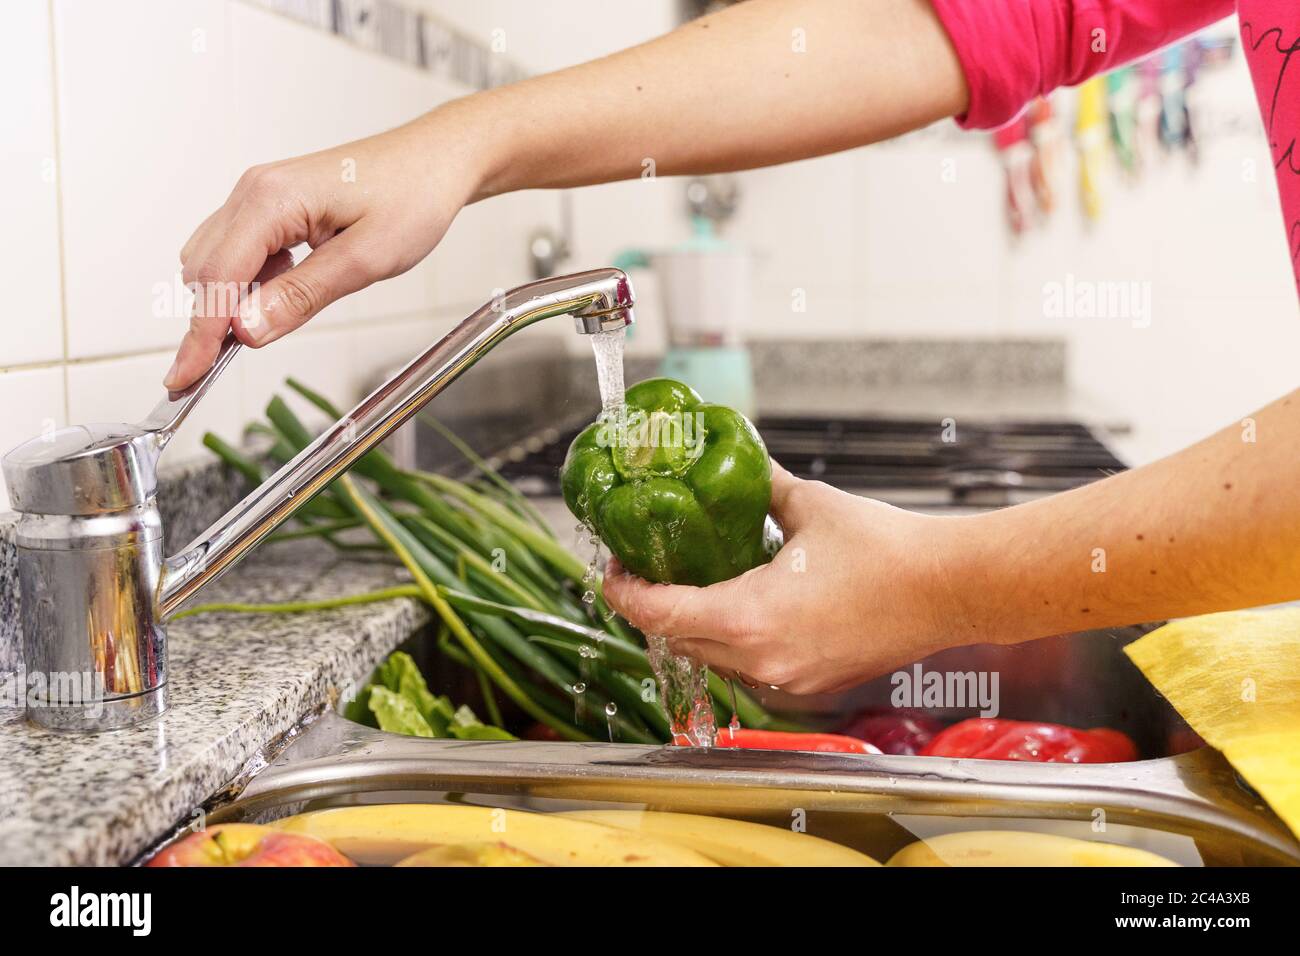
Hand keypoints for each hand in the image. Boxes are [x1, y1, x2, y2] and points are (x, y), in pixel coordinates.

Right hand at [167, 112, 481, 388]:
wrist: (437, 160)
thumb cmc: (413, 197)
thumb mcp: (367, 259)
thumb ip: (303, 296)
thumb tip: (247, 330)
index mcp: (271, 199)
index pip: (217, 278)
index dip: (200, 334)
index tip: (185, 377)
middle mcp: (254, 191)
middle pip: (205, 270)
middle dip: (206, 323)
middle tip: (210, 373)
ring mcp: (260, 196)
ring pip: (216, 261)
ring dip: (227, 302)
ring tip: (263, 330)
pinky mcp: (273, 205)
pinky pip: (240, 251)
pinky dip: (247, 283)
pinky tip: (280, 296)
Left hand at [602, 464, 976, 693]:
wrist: (951, 589)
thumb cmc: (887, 550)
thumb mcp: (808, 504)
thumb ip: (757, 485)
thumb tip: (730, 462)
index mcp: (750, 617)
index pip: (660, 615)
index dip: (626, 593)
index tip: (615, 570)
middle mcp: (762, 660)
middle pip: (679, 641)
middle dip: (655, 608)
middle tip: (645, 569)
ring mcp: (787, 678)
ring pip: (714, 658)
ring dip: (695, 625)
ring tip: (691, 582)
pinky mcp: (810, 682)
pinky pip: (751, 666)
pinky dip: (734, 638)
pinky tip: (743, 603)